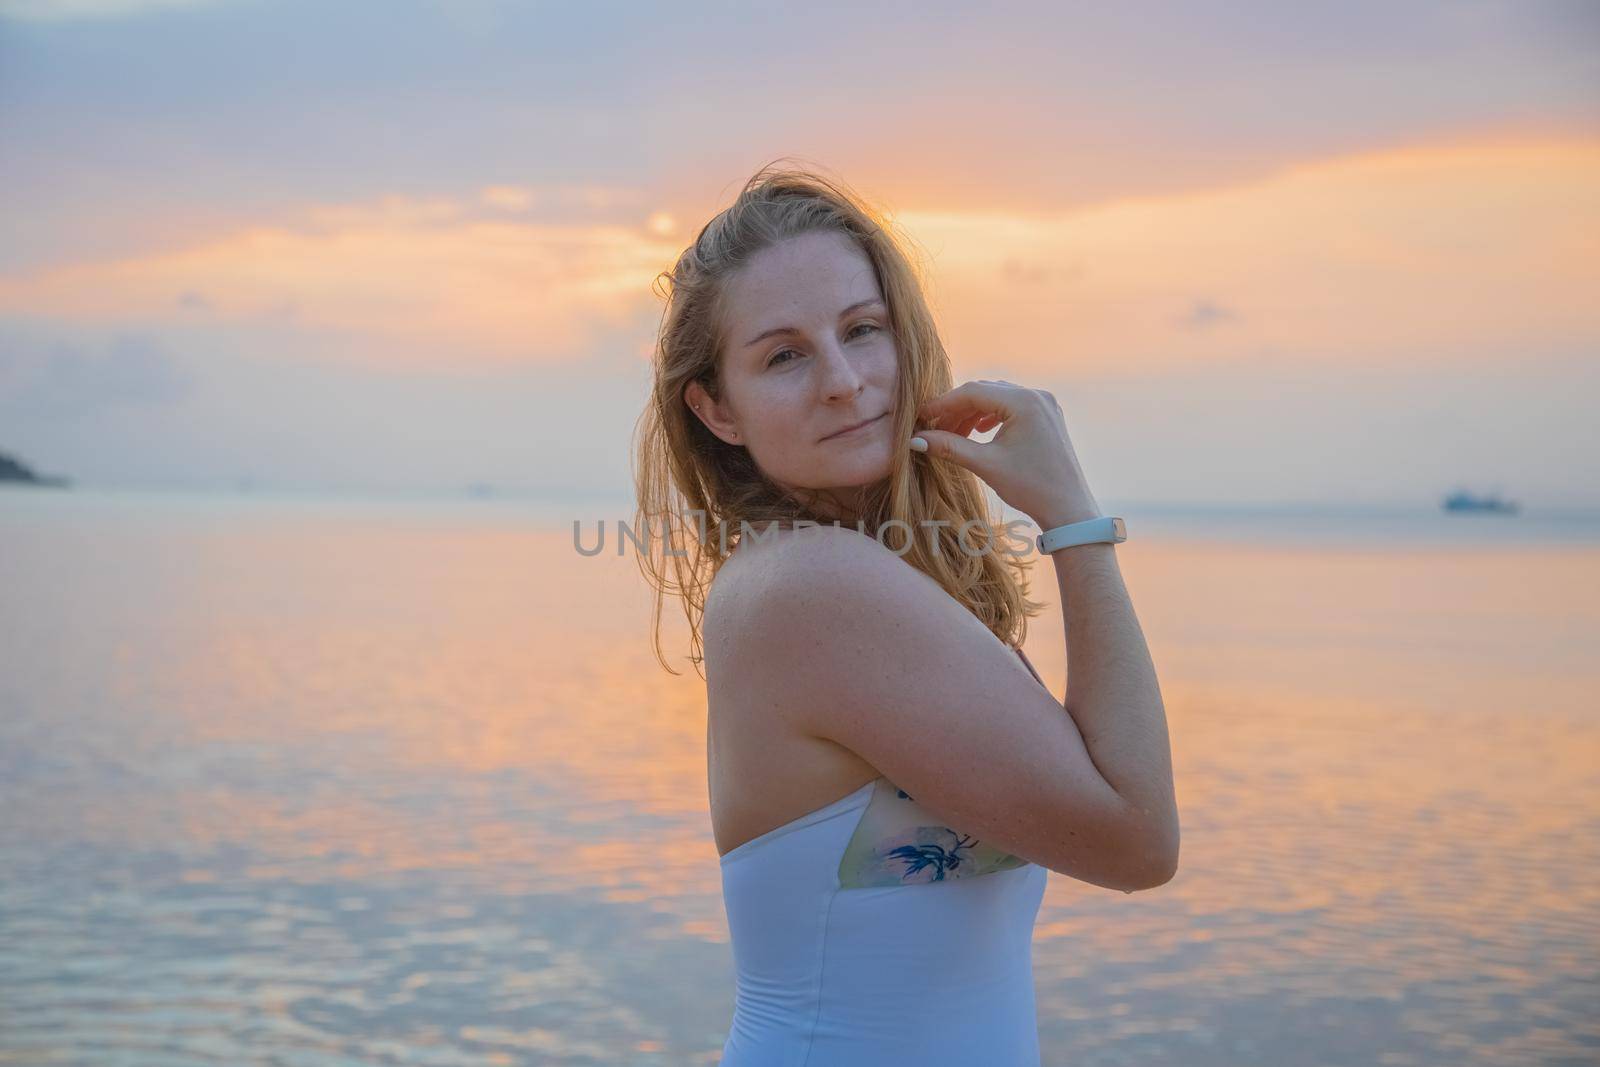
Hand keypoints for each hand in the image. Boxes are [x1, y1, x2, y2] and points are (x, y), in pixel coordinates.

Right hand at [911, 379, 1102, 528]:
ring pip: (997, 399)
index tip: (921, 416)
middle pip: (985, 392)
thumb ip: (950, 447)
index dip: (943, 403)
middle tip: (933, 427)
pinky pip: (1012, 408)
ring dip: (972, 414)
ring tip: (952, 434)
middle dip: (957, 408)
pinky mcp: (1047, 417)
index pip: (973, 392)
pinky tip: (979, 432)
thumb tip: (916, 440)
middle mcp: (1036, 396)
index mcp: (1024, 402)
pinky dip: (991, 417)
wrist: (1068, 508)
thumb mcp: (986, 465)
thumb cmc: (1031, 487)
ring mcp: (1044, 405)